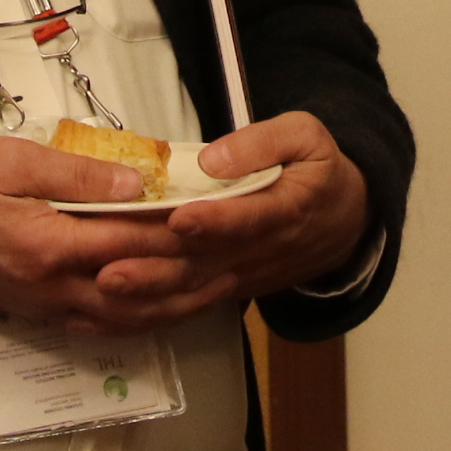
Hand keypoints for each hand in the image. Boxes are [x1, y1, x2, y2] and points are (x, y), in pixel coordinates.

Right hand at [0, 134, 219, 332]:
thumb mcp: (13, 161)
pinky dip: (140, 321)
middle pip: (143, 287)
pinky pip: (102, 326)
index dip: (186, 228)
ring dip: (177, 307)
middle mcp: (57, 286)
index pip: (138, 239)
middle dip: (196, 274)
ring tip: (221, 290)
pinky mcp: (39, 313)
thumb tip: (138, 183)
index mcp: (53, 244)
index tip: (227, 213)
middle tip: (243, 257)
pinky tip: (163, 311)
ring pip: (128, 316)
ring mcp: (48, 306)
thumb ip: (78, 174)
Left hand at [115, 111, 372, 307]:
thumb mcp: (307, 136)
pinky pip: (189, 307)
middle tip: (111, 265)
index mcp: (286, 209)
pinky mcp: (230, 290)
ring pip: (193, 290)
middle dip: (157, 266)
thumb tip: (214, 159)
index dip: (215, 222)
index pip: (248, 219)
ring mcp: (243, 276)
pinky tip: (113, 313)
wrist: (345, 222)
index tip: (179, 219)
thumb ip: (263, 142)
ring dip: (148, 294)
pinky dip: (151, 314)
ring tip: (105, 288)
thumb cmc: (318, 170)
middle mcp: (262, 252)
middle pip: (207, 262)